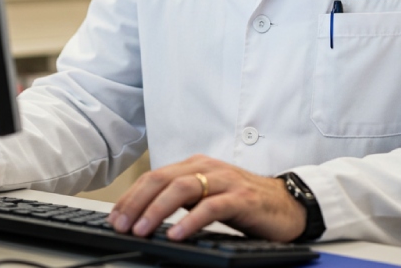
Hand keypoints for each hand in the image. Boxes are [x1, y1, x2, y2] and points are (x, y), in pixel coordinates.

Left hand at [107, 154, 306, 242]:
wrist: (286, 203)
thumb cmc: (242, 201)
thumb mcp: (206, 196)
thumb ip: (181, 200)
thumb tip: (144, 217)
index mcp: (195, 165)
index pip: (155, 176)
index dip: (131, 197)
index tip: (114, 218)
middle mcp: (207, 167)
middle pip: (163, 179)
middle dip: (136, 203)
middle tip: (120, 225)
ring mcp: (225, 181)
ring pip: (183, 188)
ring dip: (157, 210)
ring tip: (142, 230)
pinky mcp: (241, 198)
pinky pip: (211, 207)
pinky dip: (191, 221)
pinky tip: (177, 235)